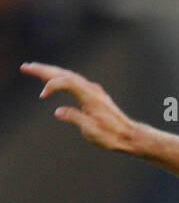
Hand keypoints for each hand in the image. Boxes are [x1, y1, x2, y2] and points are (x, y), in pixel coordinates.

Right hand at [21, 62, 139, 152]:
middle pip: (64, 74)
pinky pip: (74, 80)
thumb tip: (58, 111)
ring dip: (51, 72)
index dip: (52, 85)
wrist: (130, 136)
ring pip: (68, 75)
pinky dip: (61, 77)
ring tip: (34, 69)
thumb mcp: (91, 131)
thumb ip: (75, 118)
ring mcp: (93, 90)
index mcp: (90, 96)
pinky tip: (55, 78)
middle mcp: (91, 89)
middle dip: (43, 70)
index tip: (42, 96)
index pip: (66, 82)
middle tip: (25, 67)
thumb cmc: (112, 136)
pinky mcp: (94, 94)